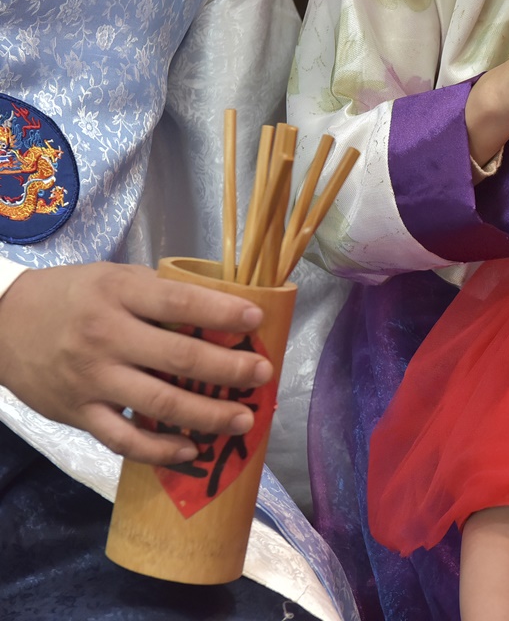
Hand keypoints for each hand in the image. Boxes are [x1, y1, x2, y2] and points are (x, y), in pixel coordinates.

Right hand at [0, 263, 273, 464]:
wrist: (0, 324)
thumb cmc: (72, 296)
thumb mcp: (114, 278)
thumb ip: (160, 293)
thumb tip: (223, 309)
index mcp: (118, 294)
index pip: (178, 303)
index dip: (221, 312)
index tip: (256, 319)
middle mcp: (105, 337)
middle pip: (178, 357)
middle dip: (228, 369)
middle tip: (262, 374)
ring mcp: (91, 379)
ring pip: (159, 404)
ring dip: (208, 415)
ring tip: (243, 418)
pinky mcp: (78, 413)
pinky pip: (124, 440)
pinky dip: (160, 450)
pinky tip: (191, 449)